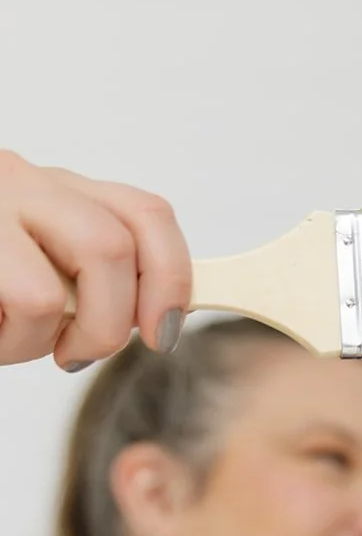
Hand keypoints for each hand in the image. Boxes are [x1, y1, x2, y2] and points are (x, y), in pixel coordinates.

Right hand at [0, 150, 191, 368]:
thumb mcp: (38, 265)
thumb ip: (89, 277)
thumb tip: (158, 318)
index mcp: (54, 188)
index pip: (146, 214)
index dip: (172, 278)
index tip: (164, 332)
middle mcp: (19, 180)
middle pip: (111, 249)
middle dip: (108, 326)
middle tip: (74, 354)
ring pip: (49, 293)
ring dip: (37, 343)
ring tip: (4, 338)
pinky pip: (14, 305)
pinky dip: (0, 341)